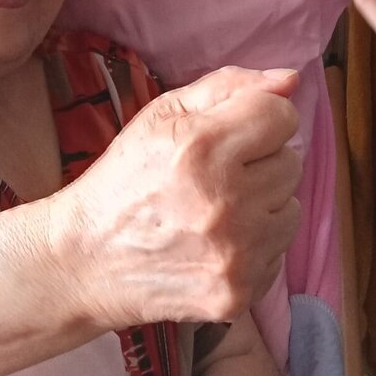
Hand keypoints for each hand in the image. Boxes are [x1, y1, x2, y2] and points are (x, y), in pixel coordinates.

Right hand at [56, 66, 301, 327]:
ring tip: (215, 211)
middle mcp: (223, 203)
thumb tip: (291, 80)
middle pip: (291, 162)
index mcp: (199, 148)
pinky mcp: (236, 294)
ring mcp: (233, 255)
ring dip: (262, 205)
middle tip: (214, 177)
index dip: (258, 120)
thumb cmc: (125, 180)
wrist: (84, 261)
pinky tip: (214, 244)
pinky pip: (278, 252)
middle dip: (258, 163)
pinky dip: (253, 246)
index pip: (282, 117)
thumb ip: (230, 87)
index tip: (230, 135)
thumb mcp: (161, 115)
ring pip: (291, 208)